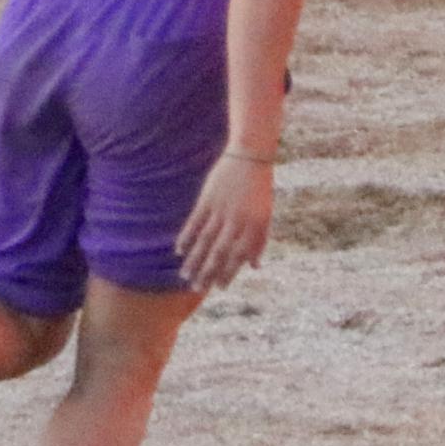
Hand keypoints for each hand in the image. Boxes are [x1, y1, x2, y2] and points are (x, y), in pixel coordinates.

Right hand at [175, 153, 273, 292]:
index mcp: (254, 226)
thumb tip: (254, 266)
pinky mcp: (207, 199)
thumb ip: (259, 242)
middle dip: (207, 273)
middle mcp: (237, 221)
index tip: (219, 287)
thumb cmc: (259, 190)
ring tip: (185, 275)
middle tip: (196, 288)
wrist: (250, 157)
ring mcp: (221, 210)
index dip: (228, 273)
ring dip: (194, 260)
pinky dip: (186, 237)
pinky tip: (179, 251)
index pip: (238, 256)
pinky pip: (194, 223)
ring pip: (204, 241)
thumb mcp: (265, 216)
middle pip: (219, 252)